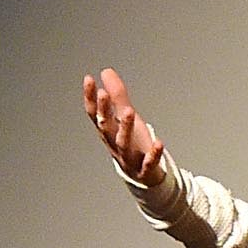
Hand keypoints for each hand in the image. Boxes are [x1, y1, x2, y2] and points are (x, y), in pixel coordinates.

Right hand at [84, 68, 167, 188]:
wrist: (143, 176)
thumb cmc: (132, 143)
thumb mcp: (125, 117)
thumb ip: (117, 95)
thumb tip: (105, 72)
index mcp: (108, 131)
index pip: (95, 114)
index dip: (90, 98)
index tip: (89, 79)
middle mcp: (114, 143)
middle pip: (106, 127)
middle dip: (104, 111)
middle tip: (103, 93)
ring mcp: (128, 157)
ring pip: (123, 143)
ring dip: (125, 128)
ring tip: (129, 111)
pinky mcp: (144, 169)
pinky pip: (148, 162)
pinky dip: (153, 154)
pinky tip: (159, 142)